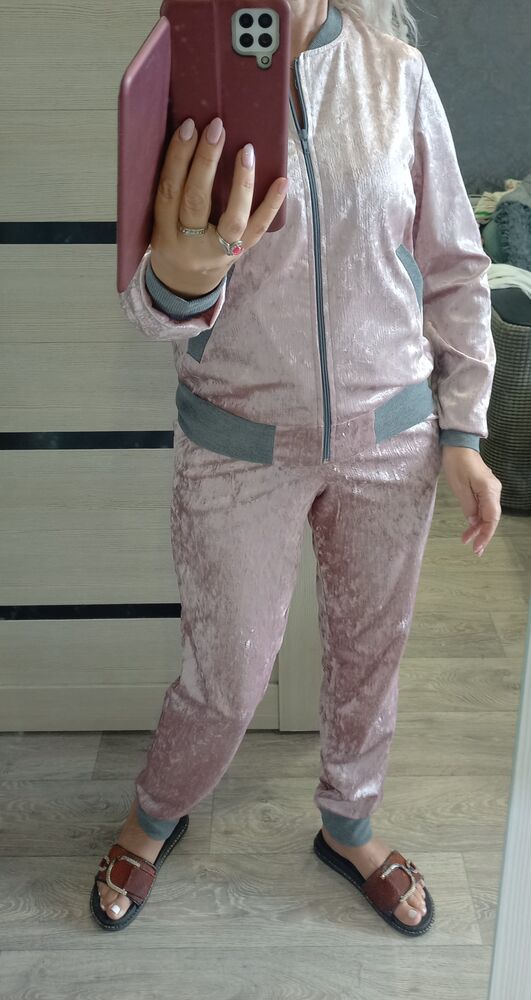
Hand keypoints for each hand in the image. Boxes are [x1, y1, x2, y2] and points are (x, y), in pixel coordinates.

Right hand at [150, 116, 287, 297]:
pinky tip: (281, 181)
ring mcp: (218, 252)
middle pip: (196, 200)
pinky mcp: (240, 254)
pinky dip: (271, 206)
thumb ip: (170, 193)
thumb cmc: (172, 243)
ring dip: (241, 182)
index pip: (169, 191)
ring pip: (232, 219)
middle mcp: (190, 245)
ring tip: (247, 150)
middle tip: (216, 128)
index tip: (188, 127)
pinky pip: (257, 230)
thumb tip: (190, 141)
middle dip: (206, 162)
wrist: (185, 287)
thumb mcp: (159, 223)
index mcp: (163, 233)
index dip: (178, 159)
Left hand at [441, 446, 501, 556]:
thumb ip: (468, 506)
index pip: (492, 518)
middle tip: (475, 551)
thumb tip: (473, 522)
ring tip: (467, 542)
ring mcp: (490, 490)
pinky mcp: (484, 489)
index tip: (477, 547)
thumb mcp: (459, 486)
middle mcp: (494, 492)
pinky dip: (476, 519)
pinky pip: (482, 507)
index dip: (486, 534)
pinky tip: (468, 528)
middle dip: (483, 535)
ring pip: (487, 514)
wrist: (458, 445)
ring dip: (478, 528)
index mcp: (489, 491)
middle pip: (491, 518)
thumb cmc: (457, 463)